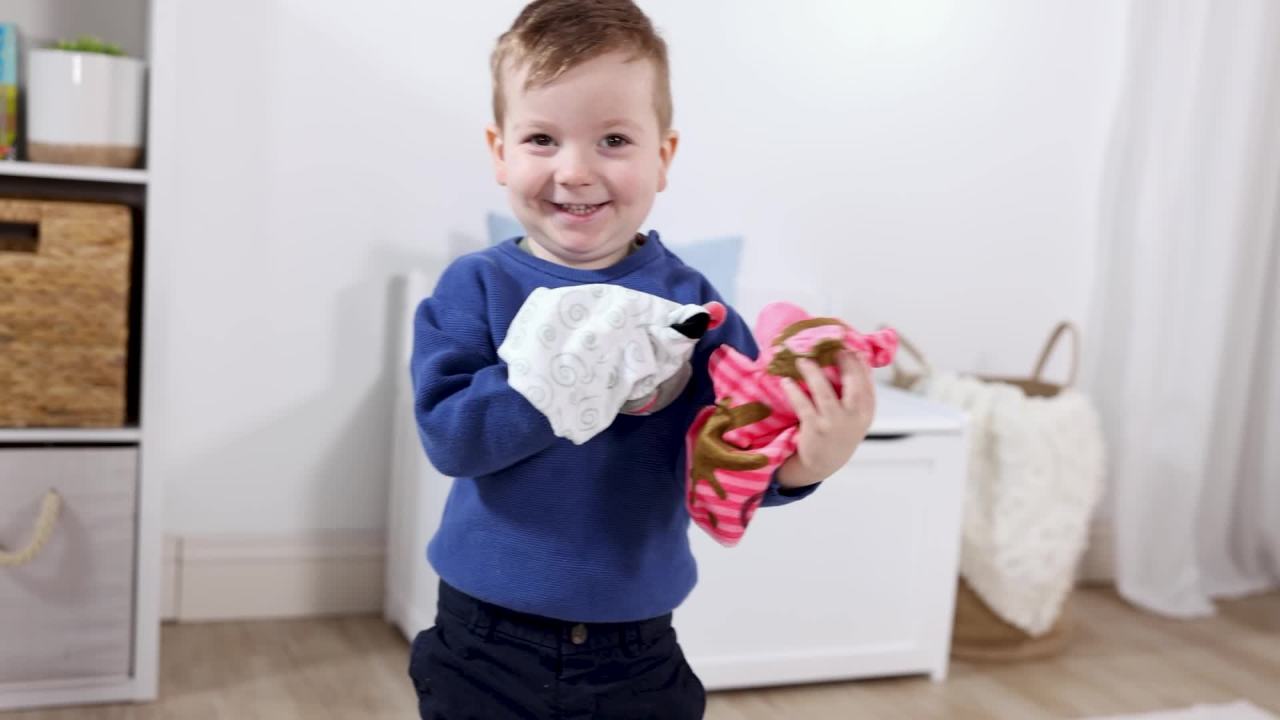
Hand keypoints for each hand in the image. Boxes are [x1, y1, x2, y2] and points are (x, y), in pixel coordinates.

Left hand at [776, 351, 875, 487]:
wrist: (824, 462)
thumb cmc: (840, 431)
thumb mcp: (856, 415)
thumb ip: (857, 392)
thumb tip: (855, 357)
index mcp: (866, 412)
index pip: (868, 383)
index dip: (860, 363)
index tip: (850, 348)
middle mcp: (854, 418)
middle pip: (853, 386)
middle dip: (845, 364)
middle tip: (833, 349)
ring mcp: (834, 424)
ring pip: (825, 393)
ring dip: (813, 374)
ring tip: (802, 360)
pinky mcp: (815, 430)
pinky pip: (804, 406)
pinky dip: (794, 392)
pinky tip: (786, 382)